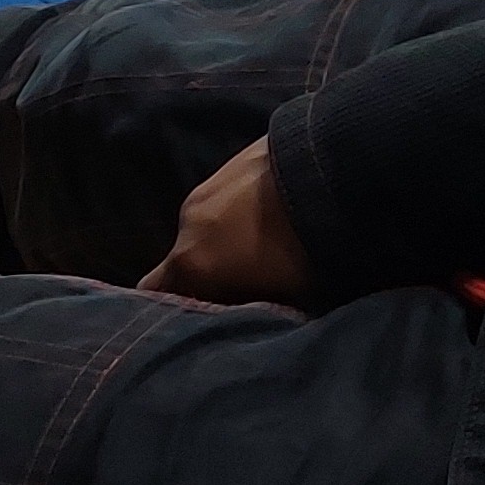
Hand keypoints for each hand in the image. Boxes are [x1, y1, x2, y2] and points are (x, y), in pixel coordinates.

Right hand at [138, 138, 309, 305]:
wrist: (328, 172)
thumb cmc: (304, 249)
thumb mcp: (285, 299)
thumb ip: (250, 313)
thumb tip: (248, 320)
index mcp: (191, 263)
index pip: (155, 294)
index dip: (175, 311)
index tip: (200, 321)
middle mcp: (187, 224)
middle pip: (185, 260)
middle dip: (209, 275)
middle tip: (246, 287)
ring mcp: (207, 188)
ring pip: (207, 228)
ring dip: (226, 242)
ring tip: (266, 247)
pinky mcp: (231, 163)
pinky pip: (226, 202)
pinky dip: (240, 215)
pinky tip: (273, 218)